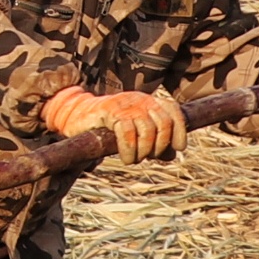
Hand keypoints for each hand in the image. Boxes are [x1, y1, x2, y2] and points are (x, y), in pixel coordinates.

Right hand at [44, 84, 187, 161]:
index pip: (174, 112)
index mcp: (149, 102)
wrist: (78, 117)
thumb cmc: (108, 127)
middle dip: (159, 146)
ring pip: (147, 129)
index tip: (178, 148)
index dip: (180, 131)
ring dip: (143, 151)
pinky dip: (129, 149)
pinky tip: (126, 158)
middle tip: (148, 157)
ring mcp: (125, 104)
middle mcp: (140, 99)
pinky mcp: (109, 111)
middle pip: (163, 123)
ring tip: (133, 159)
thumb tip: (172, 155)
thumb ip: (154, 142)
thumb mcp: (135, 133)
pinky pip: (127, 132)